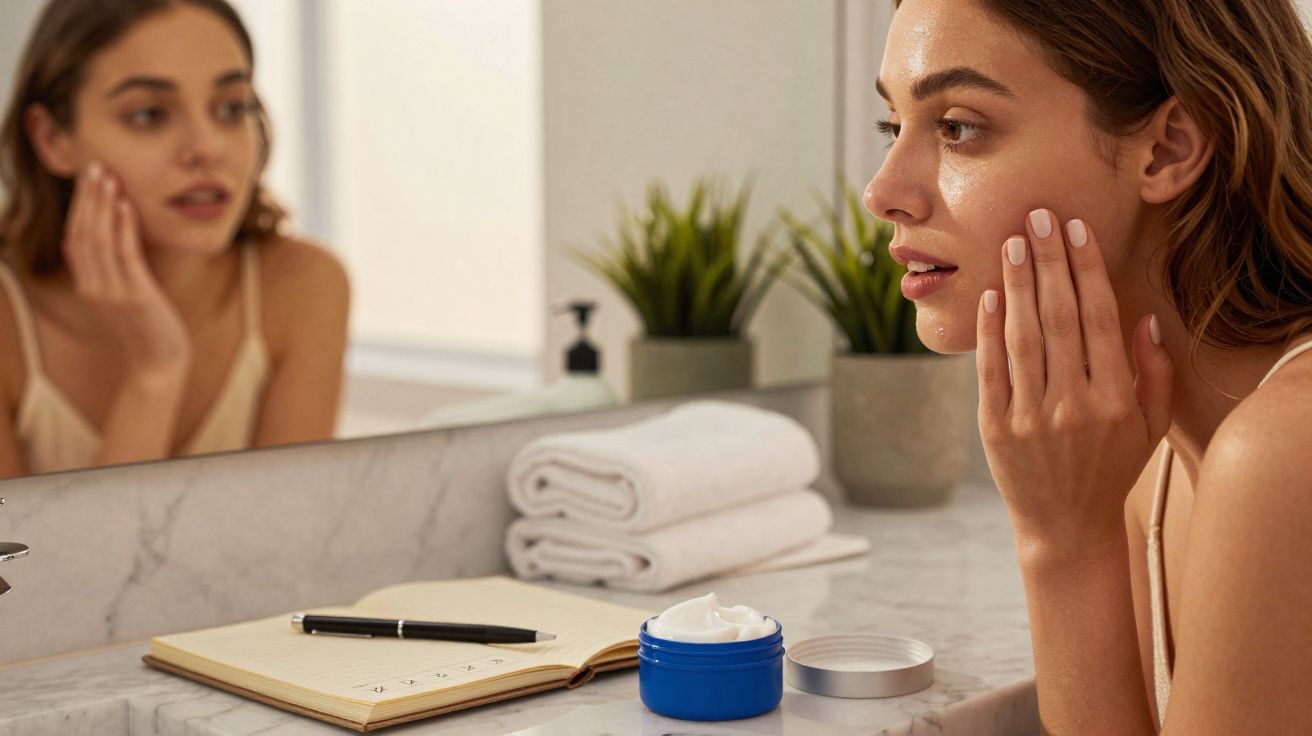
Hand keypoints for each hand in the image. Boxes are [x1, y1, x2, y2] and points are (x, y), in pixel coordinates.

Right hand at [62, 162, 190, 377]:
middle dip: (88, 198)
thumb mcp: (117, 296)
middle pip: (83, 233)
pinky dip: (125, 228)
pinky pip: (126, 256)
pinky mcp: (135, 297)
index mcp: (86, 285)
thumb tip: (82, 240)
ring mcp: (112, 292)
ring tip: (109, 178)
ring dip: (104, 206)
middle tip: (95, 167)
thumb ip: (101, 270)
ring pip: (100, 241)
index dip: (79, 207)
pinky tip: (128, 206)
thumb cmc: (144, 328)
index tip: (87, 178)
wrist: (157, 364)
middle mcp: (93, 287)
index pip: (74, 237)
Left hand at [975, 209, 1173, 548]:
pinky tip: (990, 294)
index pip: (1099, 318)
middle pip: (1058, 317)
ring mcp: (1030, 416)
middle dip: (1048, 262)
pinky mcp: (995, 427)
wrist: (1065, 525)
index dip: (1086, 270)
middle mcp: (1073, 404)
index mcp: (1114, 398)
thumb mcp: (1148, 426)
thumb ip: (1153, 373)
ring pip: (1022, 336)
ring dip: (1017, 284)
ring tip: (1012, 243)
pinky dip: (989, 330)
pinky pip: (990, 369)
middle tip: (1036, 217)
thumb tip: (1143, 318)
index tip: (1075, 230)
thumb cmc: (1109, 468)